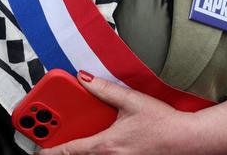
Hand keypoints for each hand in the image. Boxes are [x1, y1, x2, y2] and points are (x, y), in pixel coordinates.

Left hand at [39, 73, 226, 154]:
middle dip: (61, 149)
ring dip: (78, 149)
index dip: (52, 151)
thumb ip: (105, 89)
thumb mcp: (131, 101)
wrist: (187, 139)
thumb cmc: (163, 123)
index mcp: (108, 145)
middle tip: (46, 141)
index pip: (72, 150)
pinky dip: (94, 149)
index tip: (38, 150)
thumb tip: (84, 78)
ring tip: (65, 137)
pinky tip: (92, 137)